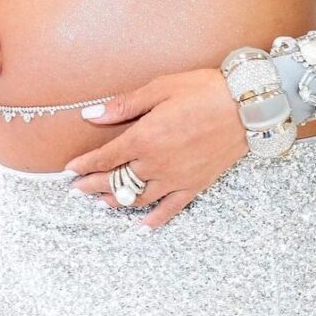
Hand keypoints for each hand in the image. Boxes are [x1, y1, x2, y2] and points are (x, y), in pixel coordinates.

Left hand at [62, 68, 249, 230]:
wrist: (246, 107)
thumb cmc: (202, 90)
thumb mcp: (159, 89)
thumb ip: (124, 105)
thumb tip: (91, 115)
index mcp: (144, 138)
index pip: (105, 158)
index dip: (85, 165)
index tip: (69, 170)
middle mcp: (156, 164)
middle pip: (116, 181)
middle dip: (93, 186)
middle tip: (76, 190)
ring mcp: (176, 178)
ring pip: (138, 197)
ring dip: (116, 201)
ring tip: (100, 203)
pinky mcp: (195, 185)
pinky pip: (171, 209)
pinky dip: (155, 220)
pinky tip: (143, 226)